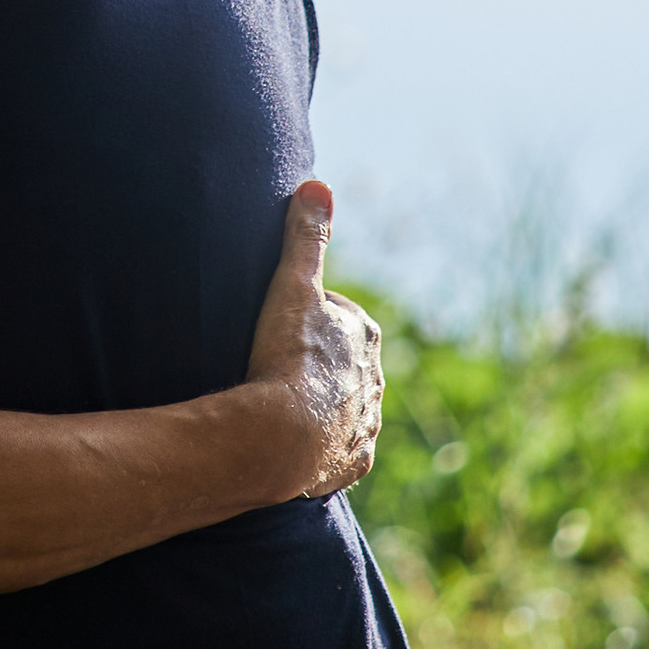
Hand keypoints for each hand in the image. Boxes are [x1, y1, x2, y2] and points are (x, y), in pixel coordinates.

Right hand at [242, 182, 382, 501]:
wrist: (280, 439)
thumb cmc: (286, 358)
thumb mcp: (292, 286)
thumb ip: (305, 237)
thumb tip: (318, 185)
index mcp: (364, 336)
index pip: (337, 315)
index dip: (306, 316)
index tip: (277, 324)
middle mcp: (375, 381)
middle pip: (344, 362)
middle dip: (318, 360)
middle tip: (274, 362)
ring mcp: (364, 425)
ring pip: (345, 406)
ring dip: (321, 403)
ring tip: (280, 403)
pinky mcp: (350, 464)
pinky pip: (339, 450)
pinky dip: (323, 445)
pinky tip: (298, 443)